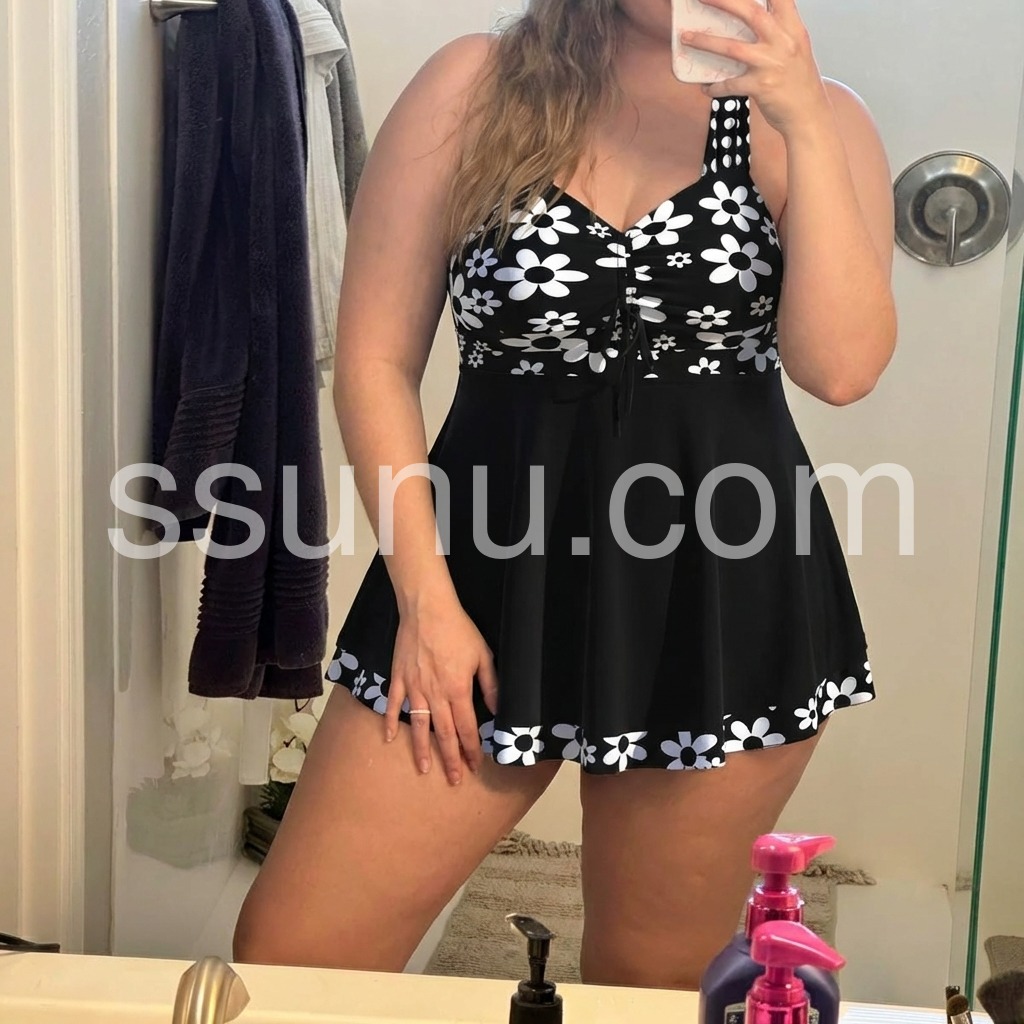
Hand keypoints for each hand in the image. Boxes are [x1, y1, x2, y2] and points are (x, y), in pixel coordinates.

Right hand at [385, 594, 499, 785]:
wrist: (427, 609)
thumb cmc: (458, 629)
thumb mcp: (483, 655)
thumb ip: (491, 685)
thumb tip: (498, 710)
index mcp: (458, 690)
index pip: (467, 728)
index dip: (471, 749)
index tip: (475, 765)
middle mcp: (435, 694)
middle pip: (444, 734)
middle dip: (450, 759)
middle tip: (453, 779)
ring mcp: (414, 688)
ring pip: (419, 726)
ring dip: (422, 750)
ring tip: (425, 769)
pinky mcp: (399, 678)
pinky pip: (393, 705)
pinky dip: (389, 723)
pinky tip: (389, 739)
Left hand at [679, 0, 830, 137]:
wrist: (809, 115)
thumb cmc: (800, 82)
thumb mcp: (796, 48)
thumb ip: (778, 32)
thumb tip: (752, 19)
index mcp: (793, 29)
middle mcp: (783, 42)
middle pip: (752, 13)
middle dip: (724, 2)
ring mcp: (771, 64)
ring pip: (733, 48)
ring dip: (706, 41)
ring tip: (687, 37)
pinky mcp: (761, 88)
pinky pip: (730, 84)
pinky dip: (715, 86)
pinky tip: (706, 87)